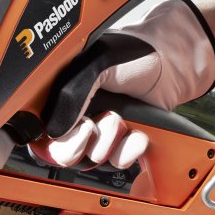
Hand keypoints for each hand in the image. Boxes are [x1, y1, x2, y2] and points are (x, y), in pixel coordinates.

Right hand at [40, 0, 214, 168]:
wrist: (176, 62)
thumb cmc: (138, 52)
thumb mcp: (98, 62)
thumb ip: (72, 93)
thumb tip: (55, 130)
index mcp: (61, 91)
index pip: (38, 127)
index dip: (47, 137)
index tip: (66, 131)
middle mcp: (77, 112)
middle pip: (61, 151)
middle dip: (78, 144)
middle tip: (92, 126)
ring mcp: (100, 128)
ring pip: (90, 158)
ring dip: (107, 143)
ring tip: (120, 120)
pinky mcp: (123, 141)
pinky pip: (117, 161)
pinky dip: (127, 151)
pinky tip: (136, 134)